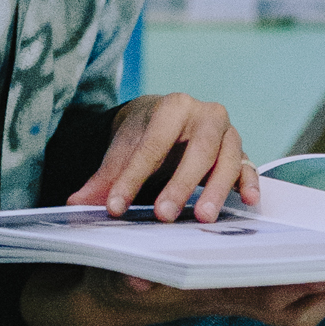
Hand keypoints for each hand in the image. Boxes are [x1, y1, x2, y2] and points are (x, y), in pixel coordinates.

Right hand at [21, 266, 324, 325]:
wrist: (113, 300)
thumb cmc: (118, 280)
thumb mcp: (115, 277)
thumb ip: (124, 279)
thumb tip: (131, 282)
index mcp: (209, 295)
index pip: (263, 294)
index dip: (300, 286)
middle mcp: (230, 302)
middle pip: (294, 306)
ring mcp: (239, 302)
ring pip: (299, 309)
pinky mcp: (242, 297)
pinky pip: (293, 304)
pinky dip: (321, 294)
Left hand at [65, 91, 261, 222]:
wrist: (168, 119)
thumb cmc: (145, 135)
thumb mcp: (122, 151)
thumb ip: (103, 179)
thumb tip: (75, 206)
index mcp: (172, 107)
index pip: (151, 144)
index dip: (132, 177)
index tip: (115, 208)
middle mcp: (205, 115)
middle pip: (197, 149)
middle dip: (180, 184)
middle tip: (164, 215)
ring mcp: (227, 134)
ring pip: (226, 159)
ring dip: (216, 190)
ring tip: (203, 218)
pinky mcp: (241, 153)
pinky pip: (249, 167)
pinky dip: (250, 182)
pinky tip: (246, 201)